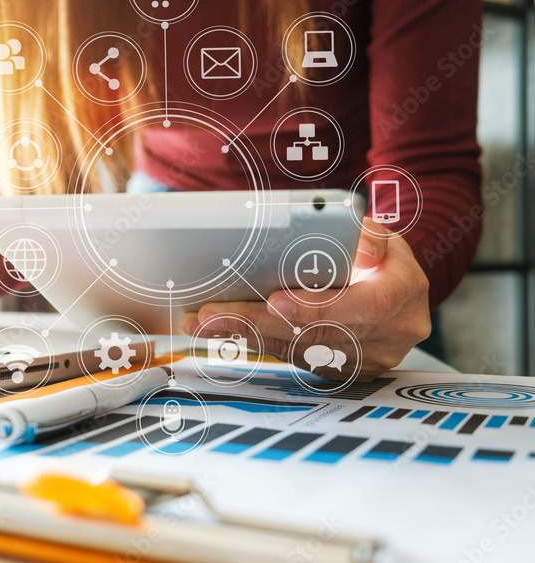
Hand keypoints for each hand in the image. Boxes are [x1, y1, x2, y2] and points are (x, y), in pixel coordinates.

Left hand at [182, 219, 431, 380]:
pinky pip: (292, 358)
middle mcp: (388, 336)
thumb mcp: (385, 236)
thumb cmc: (381, 258)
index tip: (275, 302)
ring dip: (245, 336)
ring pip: (297, 350)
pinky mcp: (341, 370)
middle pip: (315, 334)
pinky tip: (223, 332)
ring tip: (204, 322)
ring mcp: (366, 359)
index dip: (318, 307)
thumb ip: (371, 238)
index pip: (365, 307)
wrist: (396, 291)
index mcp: (403, 296)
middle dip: (257, 323)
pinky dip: (255, 343)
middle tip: (212, 314)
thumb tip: (360, 249)